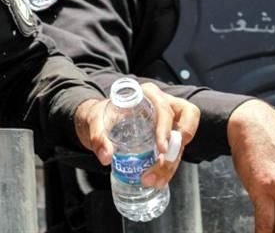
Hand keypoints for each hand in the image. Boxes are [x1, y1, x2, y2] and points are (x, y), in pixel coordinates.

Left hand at [74, 82, 198, 187]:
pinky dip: (168, 168)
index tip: (161, 149)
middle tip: (159, 167)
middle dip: (173, 151)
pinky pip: (174, 152)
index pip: (164, 108)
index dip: (166, 128)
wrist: (100, 122)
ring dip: (171, 164)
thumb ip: (97, 136)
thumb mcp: (94, 121)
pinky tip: (158, 179)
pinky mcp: (167, 138)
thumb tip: (106, 157)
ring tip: (155, 180)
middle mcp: (163, 107)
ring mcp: (168, 123)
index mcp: (147, 95)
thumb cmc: (101, 114)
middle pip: (179, 127)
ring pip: (180, 143)